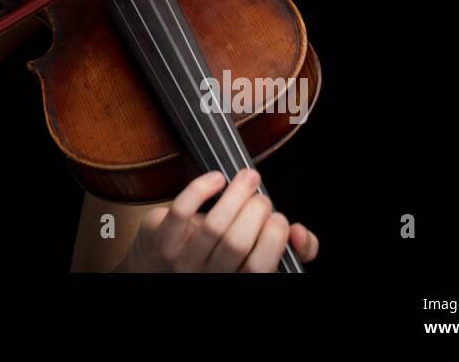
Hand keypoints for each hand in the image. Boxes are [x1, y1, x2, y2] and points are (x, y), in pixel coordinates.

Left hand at [118, 169, 318, 271]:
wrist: (159, 267)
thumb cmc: (217, 256)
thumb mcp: (254, 256)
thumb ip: (291, 249)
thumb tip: (298, 231)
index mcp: (237, 282)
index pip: (260, 268)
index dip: (275, 239)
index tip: (279, 218)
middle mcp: (209, 277)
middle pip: (236, 243)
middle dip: (256, 211)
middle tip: (260, 197)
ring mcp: (182, 262)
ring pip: (213, 226)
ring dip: (235, 194)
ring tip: (248, 177)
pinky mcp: (161, 241)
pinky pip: (181, 211)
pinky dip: (201, 189)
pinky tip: (216, 178)